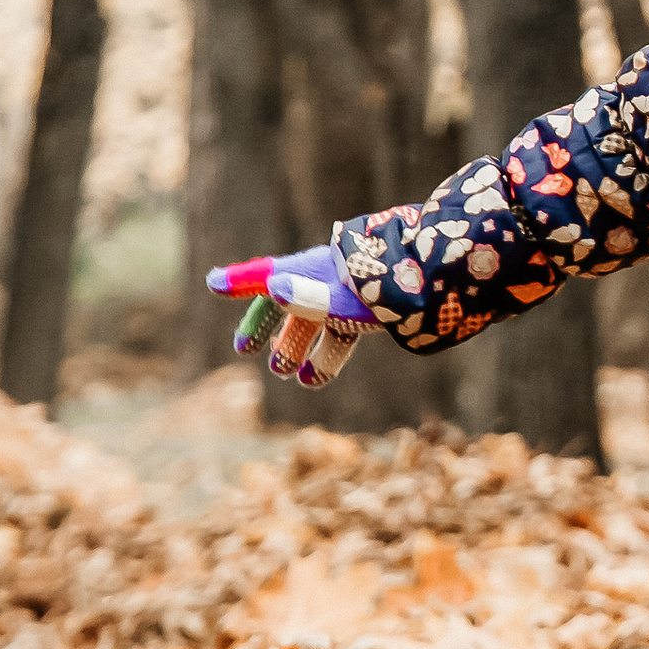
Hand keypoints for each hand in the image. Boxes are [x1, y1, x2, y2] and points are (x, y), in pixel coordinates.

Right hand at [206, 246, 375, 386]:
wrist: (434, 278)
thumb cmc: (381, 286)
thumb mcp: (340, 296)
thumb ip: (307, 295)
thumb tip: (274, 287)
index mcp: (310, 270)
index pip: (266, 274)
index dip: (240, 281)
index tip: (214, 284)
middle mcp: (325, 280)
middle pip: (286, 302)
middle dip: (264, 324)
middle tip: (242, 349)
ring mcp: (349, 297)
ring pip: (314, 323)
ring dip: (297, 348)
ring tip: (286, 374)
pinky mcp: (371, 312)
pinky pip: (341, 334)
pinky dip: (327, 355)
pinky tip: (315, 378)